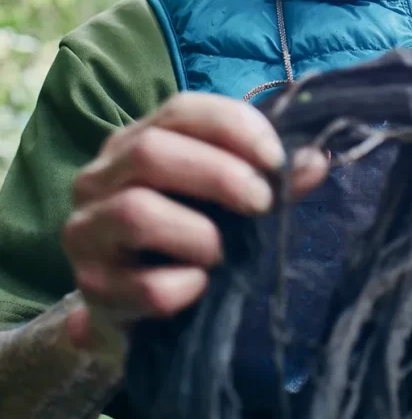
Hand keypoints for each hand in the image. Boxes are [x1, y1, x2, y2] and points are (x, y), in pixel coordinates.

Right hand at [62, 92, 328, 354]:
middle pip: (152, 153)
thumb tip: (317, 160)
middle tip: (261, 204)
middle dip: (219, 175)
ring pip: (135, 211)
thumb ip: (270, 178)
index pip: (180, 110)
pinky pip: (138, 285)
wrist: (138, 308)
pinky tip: (199, 288)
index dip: (233, 126)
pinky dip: (179, 288)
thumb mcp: (227, 201)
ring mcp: (87, 230)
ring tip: (224, 254)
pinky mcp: (90, 286)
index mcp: (138, 140)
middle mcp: (101, 176)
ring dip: (197, 233)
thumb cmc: (189, 235)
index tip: (275, 158)